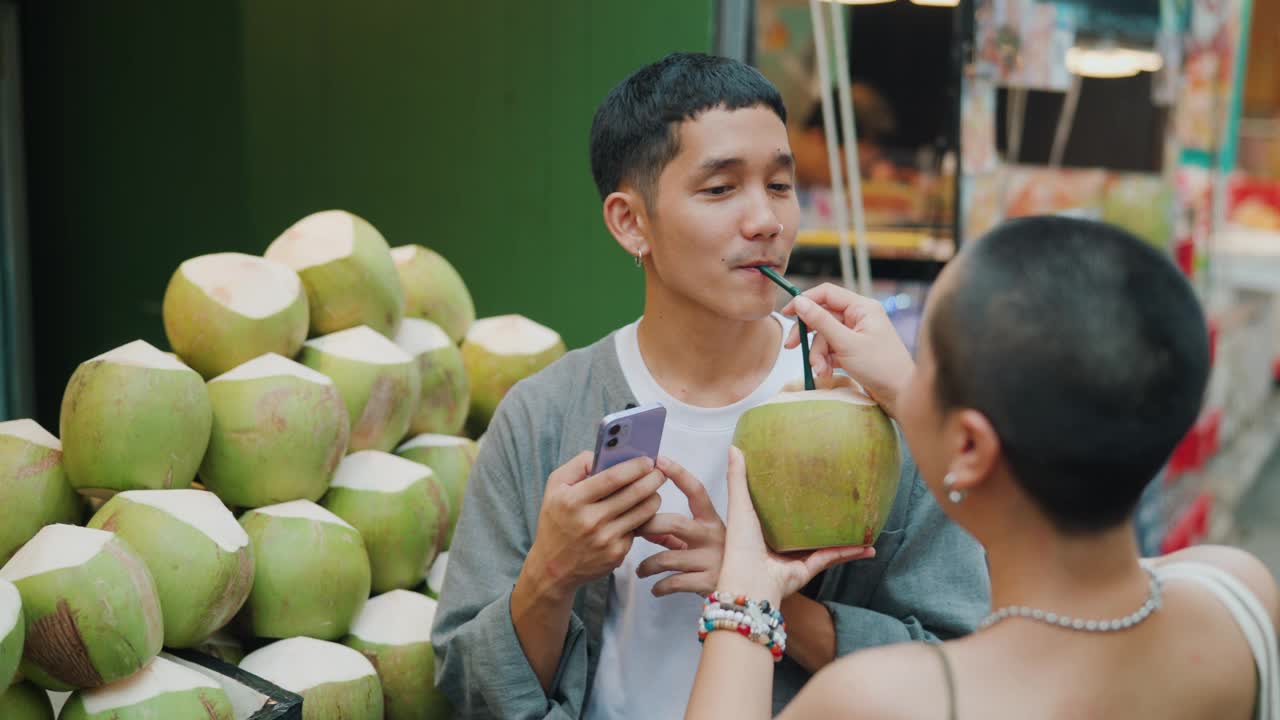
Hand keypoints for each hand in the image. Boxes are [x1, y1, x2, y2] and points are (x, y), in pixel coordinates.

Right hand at [521, 452, 665, 598]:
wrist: (553, 567)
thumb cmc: (556, 521)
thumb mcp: (555, 487)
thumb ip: (579, 465)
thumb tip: (607, 453)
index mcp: (572, 500)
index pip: (612, 478)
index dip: (635, 467)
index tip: (647, 460)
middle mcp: (590, 521)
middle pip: (634, 493)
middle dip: (653, 478)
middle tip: (659, 472)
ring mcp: (605, 539)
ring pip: (643, 512)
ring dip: (654, 497)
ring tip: (653, 489)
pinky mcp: (616, 554)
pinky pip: (637, 529)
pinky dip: (641, 519)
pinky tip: (637, 513)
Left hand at [634, 457, 725, 596]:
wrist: (745, 592)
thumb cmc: (717, 561)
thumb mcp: (701, 541)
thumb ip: (674, 533)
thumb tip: (644, 524)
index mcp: (712, 520)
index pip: (696, 490)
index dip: (679, 474)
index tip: (660, 460)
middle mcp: (713, 537)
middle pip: (674, 523)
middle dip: (650, 525)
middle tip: (635, 529)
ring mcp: (710, 560)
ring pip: (667, 558)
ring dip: (647, 565)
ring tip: (640, 570)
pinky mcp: (706, 582)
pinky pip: (673, 582)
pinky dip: (659, 587)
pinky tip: (654, 588)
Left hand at [716, 447, 874, 605]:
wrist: (750, 580)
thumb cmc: (741, 544)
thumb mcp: (740, 505)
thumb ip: (738, 478)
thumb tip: (734, 447)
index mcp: (762, 530)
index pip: (780, 511)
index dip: (792, 499)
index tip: (808, 484)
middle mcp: (779, 545)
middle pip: (806, 529)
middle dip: (823, 519)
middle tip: (841, 502)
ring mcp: (794, 559)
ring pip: (825, 545)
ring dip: (846, 538)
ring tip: (865, 526)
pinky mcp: (807, 570)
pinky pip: (832, 557)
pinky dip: (850, 552)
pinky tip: (867, 547)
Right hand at [780, 283, 914, 417]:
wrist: (900, 395)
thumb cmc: (881, 367)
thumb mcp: (846, 343)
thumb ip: (821, 321)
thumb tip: (800, 302)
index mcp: (862, 308)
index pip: (827, 293)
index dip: (805, 301)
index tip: (787, 313)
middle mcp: (859, 317)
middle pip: (822, 317)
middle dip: (809, 335)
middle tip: (791, 346)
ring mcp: (856, 334)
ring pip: (824, 337)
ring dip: (818, 355)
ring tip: (821, 371)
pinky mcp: (853, 350)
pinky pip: (831, 349)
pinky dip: (826, 361)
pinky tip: (827, 373)